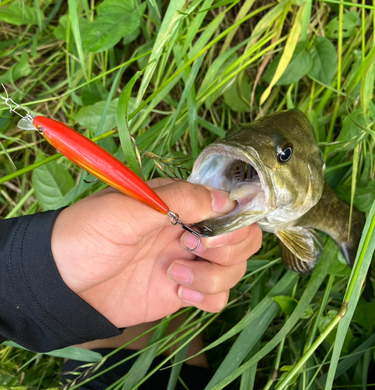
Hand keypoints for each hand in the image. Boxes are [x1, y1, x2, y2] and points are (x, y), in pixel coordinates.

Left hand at [51, 180, 261, 327]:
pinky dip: (208, 298)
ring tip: (174, 276)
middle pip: (242, 237)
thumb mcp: (128, 207)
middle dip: (227, 248)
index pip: (229, 205)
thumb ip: (179, 200)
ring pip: (234, 268)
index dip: (231, 220)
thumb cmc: (88, 234)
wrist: (61, 283)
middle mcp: (190, 229)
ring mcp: (188, 261)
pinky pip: (218, 296)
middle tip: (192, 249)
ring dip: (214, 276)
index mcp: (180, 203)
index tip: (207, 231)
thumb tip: (227, 200)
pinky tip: (180, 294)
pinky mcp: (182, 291)